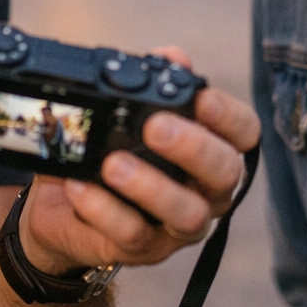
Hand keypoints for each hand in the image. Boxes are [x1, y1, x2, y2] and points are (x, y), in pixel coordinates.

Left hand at [17, 46, 259, 273]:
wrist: (61, 205)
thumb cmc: (108, 149)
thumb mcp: (123, 113)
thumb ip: (152, 84)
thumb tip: (173, 55)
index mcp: (210, 150)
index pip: (245, 134)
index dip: (230, 116)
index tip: (202, 99)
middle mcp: (205, 191)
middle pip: (226, 174)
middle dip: (193, 148)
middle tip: (155, 127)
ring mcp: (176, 226)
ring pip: (188, 214)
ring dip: (151, 186)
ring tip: (112, 163)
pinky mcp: (143, 251)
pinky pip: (133, 235)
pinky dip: (104, 209)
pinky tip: (81, 187)